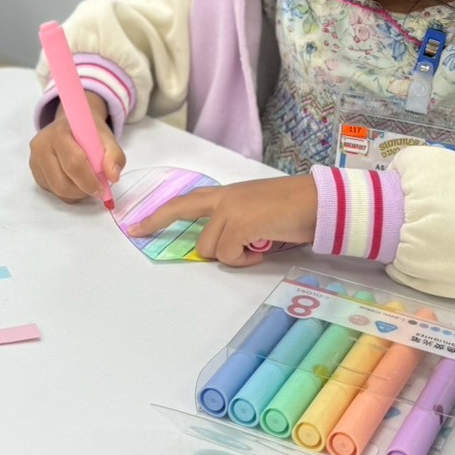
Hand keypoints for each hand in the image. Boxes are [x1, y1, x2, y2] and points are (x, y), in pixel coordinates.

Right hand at [28, 93, 124, 202]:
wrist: (71, 125)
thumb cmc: (88, 132)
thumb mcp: (107, 138)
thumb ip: (114, 155)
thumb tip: (112, 176)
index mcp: (58, 133)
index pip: (73, 163)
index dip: (90, 181)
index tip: (103, 188)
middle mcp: (40, 146)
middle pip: (62, 183)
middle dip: (83, 191)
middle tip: (97, 189)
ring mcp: (34, 161)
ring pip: (58, 191)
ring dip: (77, 194)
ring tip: (88, 182)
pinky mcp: (35, 174)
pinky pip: (54, 192)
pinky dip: (69, 193)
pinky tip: (76, 180)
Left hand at [127, 176, 316, 266]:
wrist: (318, 201)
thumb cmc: (294, 209)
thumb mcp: (257, 213)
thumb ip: (235, 224)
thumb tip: (222, 247)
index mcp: (226, 195)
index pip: (185, 203)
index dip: (159, 216)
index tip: (136, 227)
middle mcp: (224, 199)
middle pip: (187, 221)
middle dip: (169, 229)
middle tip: (140, 233)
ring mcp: (230, 210)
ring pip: (211, 249)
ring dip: (234, 255)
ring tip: (258, 245)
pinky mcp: (240, 224)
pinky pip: (229, 255)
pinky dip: (247, 258)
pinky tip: (264, 247)